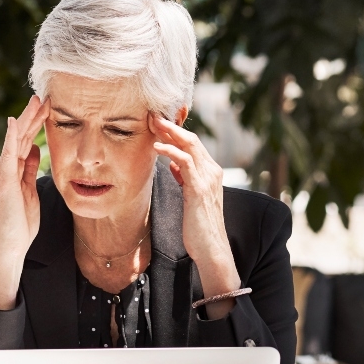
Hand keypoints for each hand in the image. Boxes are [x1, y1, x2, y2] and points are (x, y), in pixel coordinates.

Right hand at [0, 95, 48, 309]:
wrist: (10, 244)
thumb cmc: (20, 221)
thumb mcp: (30, 189)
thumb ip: (30, 168)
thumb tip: (35, 148)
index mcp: (15, 168)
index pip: (27, 139)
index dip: (37, 122)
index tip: (50, 106)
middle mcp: (6, 166)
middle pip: (20, 134)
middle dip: (32, 115)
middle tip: (44, 95)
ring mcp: (3, 172)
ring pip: (14, 139)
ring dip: (25, 119)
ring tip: (35, 101)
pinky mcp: (3, 180)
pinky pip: (7, 154)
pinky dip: (10, 137)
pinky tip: (14, 123)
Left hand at [150, 114, 240, 317]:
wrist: (212, 249)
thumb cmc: (200, 227)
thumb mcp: (191, 198)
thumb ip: (185, 178)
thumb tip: (173, 164)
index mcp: (211, 173)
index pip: (193, 144)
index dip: (175, 131)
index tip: (157, 123)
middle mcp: (212, 172)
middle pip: (191, 139)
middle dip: (171, 126)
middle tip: (151, 115)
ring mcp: (208, 179)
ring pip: (190, 145)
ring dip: (170, 132)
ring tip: (152, 123)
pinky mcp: (200, 189)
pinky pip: (185, 162)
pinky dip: (171, 151)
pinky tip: (157, 147)